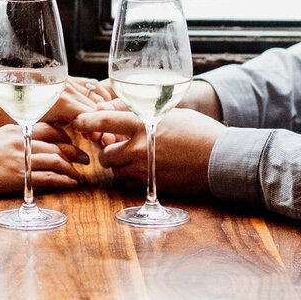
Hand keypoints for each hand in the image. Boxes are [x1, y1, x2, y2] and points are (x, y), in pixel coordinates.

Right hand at [0, 124, 87, 200]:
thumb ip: (19, 138)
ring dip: (72, 168)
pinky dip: (63, 180)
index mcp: (18, 129)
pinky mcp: (19, 177)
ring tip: (79, 174)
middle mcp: (22, 141)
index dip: (66, 138)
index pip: (51, 129)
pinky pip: (48, 178)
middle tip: (85, 158)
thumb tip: (35, 143)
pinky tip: (70, 183)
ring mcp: (21, 159)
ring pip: (56, 160)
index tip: (73, 144)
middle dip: (75, 152)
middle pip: (58, 145)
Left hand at [84, 105, 221, 198]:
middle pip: (105, 153)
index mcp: (143, 125)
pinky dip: (131, 176)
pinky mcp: (152, 186)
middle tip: (112, 145)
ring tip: (131, 157)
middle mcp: (139, 149)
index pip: (106, 121)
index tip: (79, 121)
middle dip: (105, 150)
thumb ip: (143, 115)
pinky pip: (131, 182)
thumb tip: (120, 115)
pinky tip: (144, 168)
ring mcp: (145, 170)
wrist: (222, 159)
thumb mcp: (170, 113)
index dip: (88, 121)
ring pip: (116, 170)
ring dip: (118, 164)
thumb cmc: (200, 131)